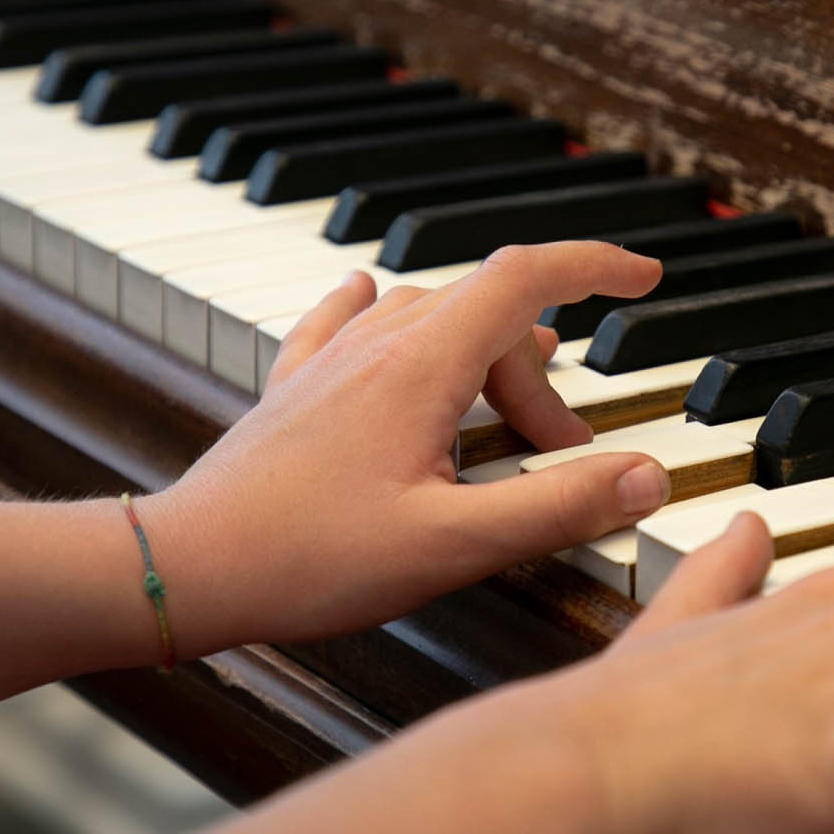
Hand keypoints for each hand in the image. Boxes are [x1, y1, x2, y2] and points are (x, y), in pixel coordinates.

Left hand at [140, 242, 672, 650]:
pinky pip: (348, 321)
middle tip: (564, 460)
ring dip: (484, 356)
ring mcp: (331, 363)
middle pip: (489, 317)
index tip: (644, 276)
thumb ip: (556, 508)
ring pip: (429, 317)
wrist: (189, 565)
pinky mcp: (296, 389)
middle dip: (544, 379)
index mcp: (420, 368)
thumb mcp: (452, 545)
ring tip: (507, 414)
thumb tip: (644, 477)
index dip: (593, 267)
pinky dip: (384, 310)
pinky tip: (363, 290)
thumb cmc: (309, 559)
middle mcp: (375, 347)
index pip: (524, 277)